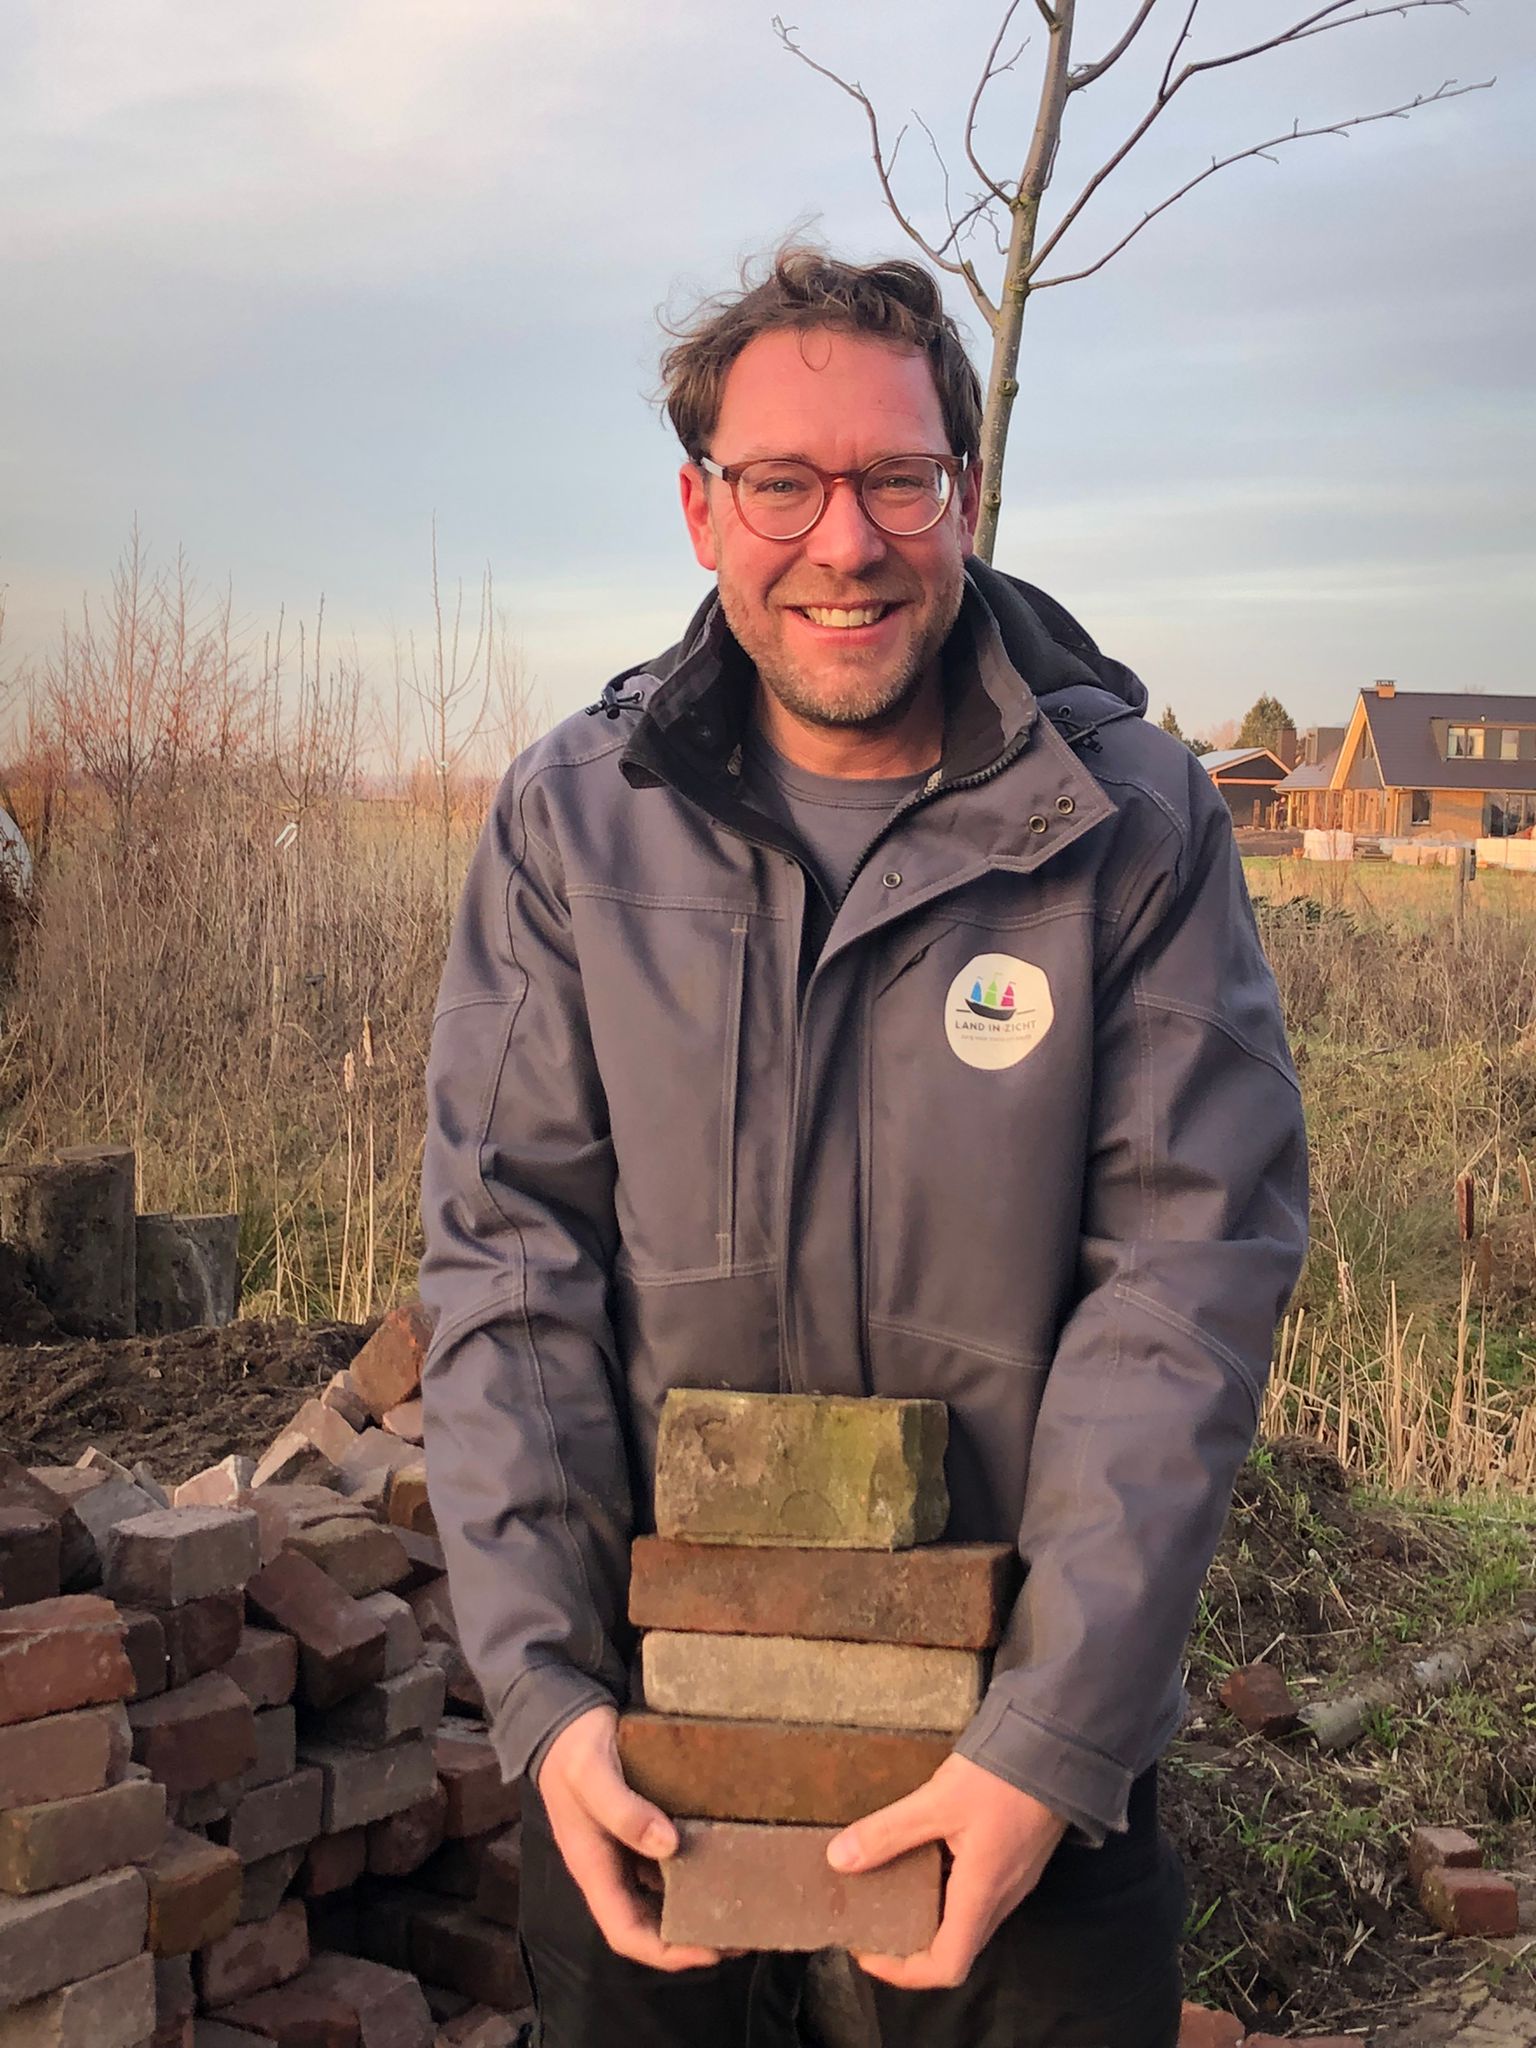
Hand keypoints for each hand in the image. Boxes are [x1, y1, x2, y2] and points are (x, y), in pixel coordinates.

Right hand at [537, 1703, 720, 1971]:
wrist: (562, 1714)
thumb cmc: (574, 1747)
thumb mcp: (592, 1774)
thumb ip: (624, 1809)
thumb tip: (669, 1846)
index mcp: (593, 1868)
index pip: (625, 1933)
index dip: (667, 1952)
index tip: (712, 1951)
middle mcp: (610, 1867)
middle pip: (648, 1922)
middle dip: (690, 1938)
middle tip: (741, 1932)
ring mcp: (623, 1848)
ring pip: (661, 1894)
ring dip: (696, 1905)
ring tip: (741, 1901)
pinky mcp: (638, 1825)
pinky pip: (668, 1860)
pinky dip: (695, 1867)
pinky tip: (725, 1857)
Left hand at [827, 1753, 1066, 1990]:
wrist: (1059, 1746)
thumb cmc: (1002, 1778)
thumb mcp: (937, 1800)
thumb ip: (888, 1831)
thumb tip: (838, 1860)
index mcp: (981, 1896)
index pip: (947, 1966)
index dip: (904, 1971)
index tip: (868, 1949)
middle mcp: (1001, 1897)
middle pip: (956, 1946)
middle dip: (910, 1942)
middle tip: (873, 1914)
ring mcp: (1013, 1878)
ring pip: (967, 1916)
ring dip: (929, 1913)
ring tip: (889, 1883)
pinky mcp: (1017, 1856)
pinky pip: (977, 1889)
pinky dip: (945, 1886)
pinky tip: (924, 1852)